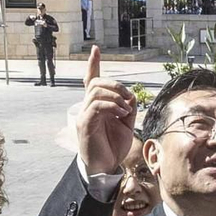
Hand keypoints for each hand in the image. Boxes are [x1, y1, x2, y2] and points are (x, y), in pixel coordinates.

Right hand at [74, 45, 137, 176]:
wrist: (105, 166)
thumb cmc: (113, 146)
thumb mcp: (126, 124)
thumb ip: (128, 108)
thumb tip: (131, 96)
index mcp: (97, 105)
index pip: (91, 80)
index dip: (93, 64)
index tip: (96, 49)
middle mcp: (87, 107)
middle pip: (95, 82)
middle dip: (115, 84)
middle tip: (128, 97)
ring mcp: (84, 115)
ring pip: (95, 92)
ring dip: (115, 95)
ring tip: (125, 108)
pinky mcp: (85, 124)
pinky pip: (96, 106)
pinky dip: (111, 106)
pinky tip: (121, 114)